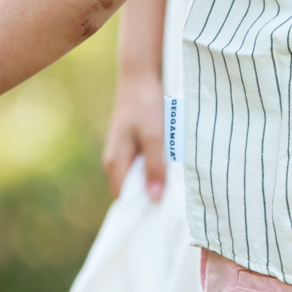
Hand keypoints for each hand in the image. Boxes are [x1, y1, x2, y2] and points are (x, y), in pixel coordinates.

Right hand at [103, 72, 166, 201]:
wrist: (139, 77)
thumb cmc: (146, 106)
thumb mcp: (155, 137)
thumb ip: (154, 167)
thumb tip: (154, 198)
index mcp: (116, 163)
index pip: (126, 200)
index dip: (143, 208)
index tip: (164, 214)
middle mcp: (115, 162)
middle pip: (132, 191)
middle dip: (151, 196)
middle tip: (175, 200)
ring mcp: (123, 154)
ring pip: (139, 178)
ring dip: (155, 181)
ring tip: (175, 184)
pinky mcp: (131, 145)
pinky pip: (142, 166)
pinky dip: (155, 168)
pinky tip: (170, 166)